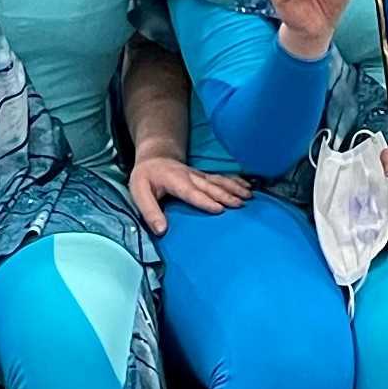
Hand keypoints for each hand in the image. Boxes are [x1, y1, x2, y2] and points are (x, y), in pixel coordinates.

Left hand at [126, 155, 250, 235]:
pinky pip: (222, 178)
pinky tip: (247, 186)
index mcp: (175, 181)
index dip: (205, 200)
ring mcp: (199, 175)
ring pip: (219, 180)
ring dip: (234, 187)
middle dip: (226, 195)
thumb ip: (150, 211)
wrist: (154, 157)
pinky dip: (236, 181)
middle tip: (240, 204)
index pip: (191, 192)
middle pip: (210, 186)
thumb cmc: (146, 177)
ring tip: (248, 196)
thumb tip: (161, 231)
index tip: (219, 208)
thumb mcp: (139, 193)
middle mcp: (190, 176)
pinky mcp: (204, 176)